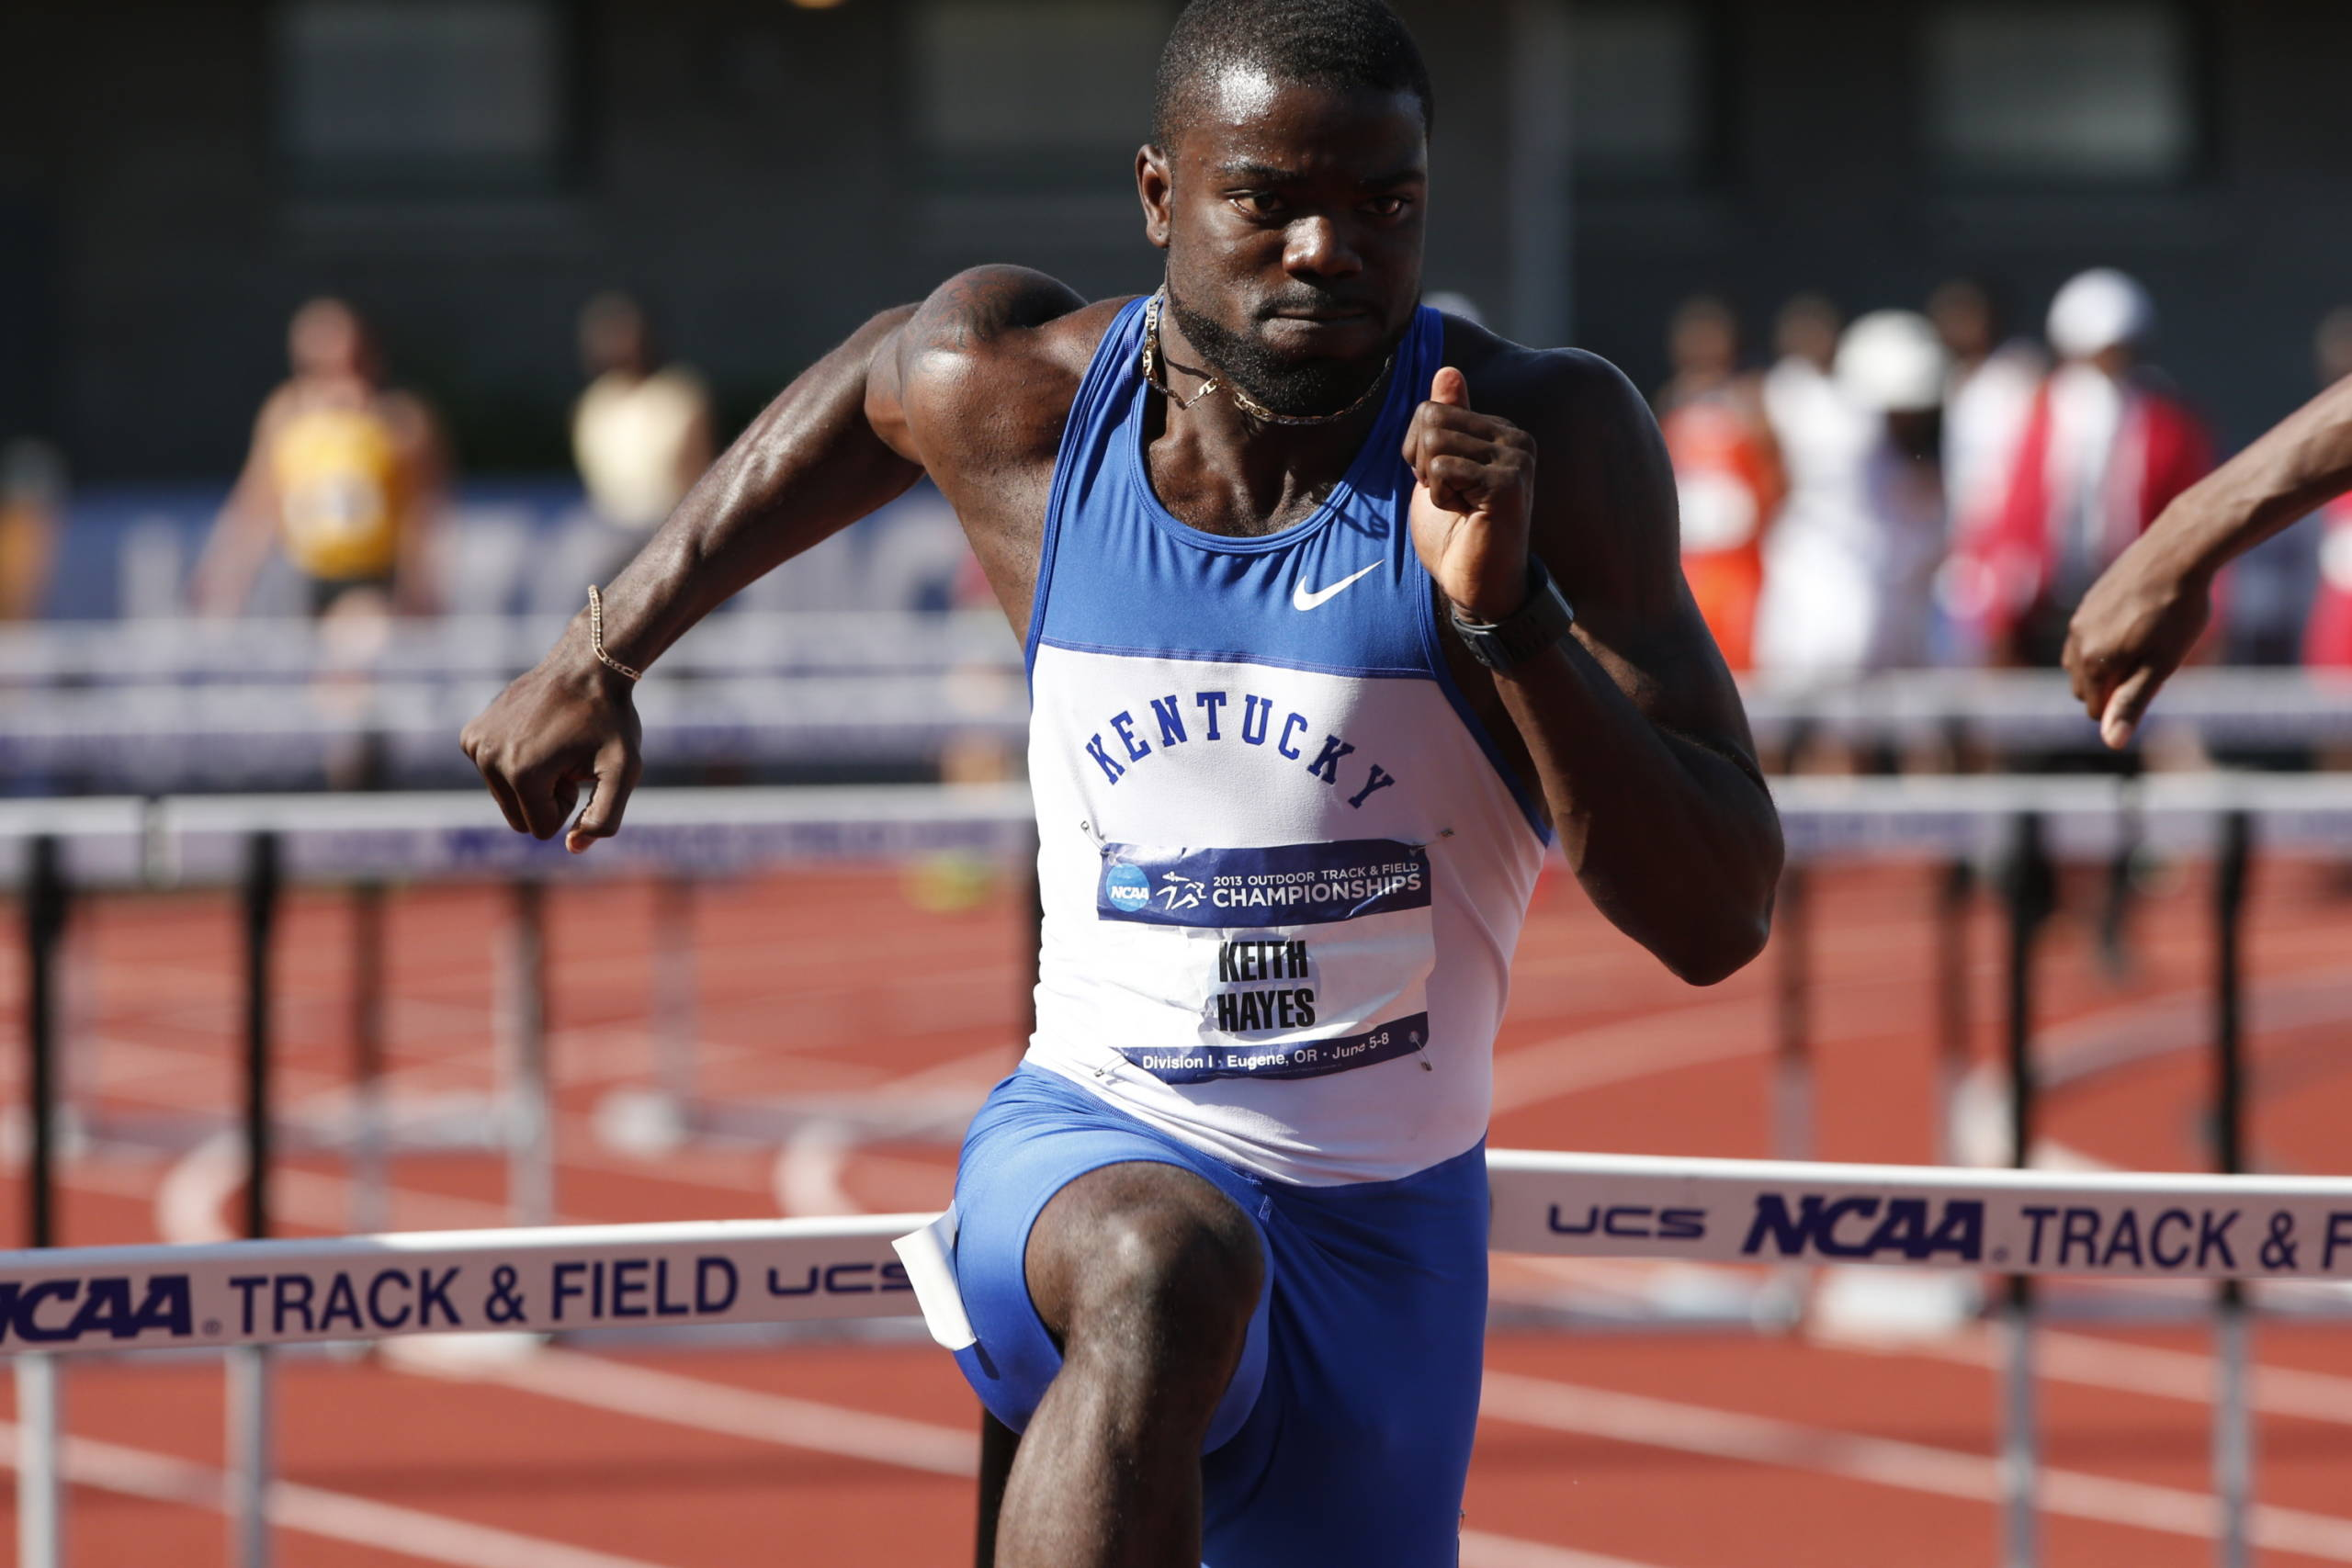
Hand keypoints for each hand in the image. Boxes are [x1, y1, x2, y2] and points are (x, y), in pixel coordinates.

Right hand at [460, 639, 642, 852]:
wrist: (586, 667)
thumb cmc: (610, 721)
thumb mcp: (623, 772)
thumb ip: (604, 818)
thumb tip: (572, 847)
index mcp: (523, 774)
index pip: (541, 829)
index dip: (567, 805)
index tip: (579, 771)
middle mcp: (489, 760)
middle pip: (518, 818)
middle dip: (546, 798)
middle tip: (567, 759)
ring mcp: (475, 745)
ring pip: (506, 798)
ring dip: (533, 781)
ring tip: (553, 744)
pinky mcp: (471, 735)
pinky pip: (494, 775)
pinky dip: (515, 763)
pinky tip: (535, 733)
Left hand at [1403, 367, 1535, 620]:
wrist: (1477, 585)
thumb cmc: (1457, 533)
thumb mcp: (1440, 470)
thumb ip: (1446, 422)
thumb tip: (1448, 369)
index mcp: (1500, 430)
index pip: (1431, 409)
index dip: (1417, 451)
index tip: (1443, 484)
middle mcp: (1515, 437)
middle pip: (1430, 419)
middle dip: (1423, 464)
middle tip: (1450, 498)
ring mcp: (1516, 458)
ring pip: (1435, 442)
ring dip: (1433, 484)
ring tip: (1460, 507)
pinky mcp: (1509, 482)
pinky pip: (1444, 469)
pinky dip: (1441, 498)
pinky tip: (1467, 515)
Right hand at [2062, 537, 2212, 748]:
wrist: (2177, 552)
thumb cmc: (2178, 612)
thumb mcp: (2162, 665)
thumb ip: (2132, 704)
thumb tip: (2111, 744)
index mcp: (2092, 663)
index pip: (2097, 710)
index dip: (2126, 707)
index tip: (2156, 685)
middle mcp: (2076, 643)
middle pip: (2085, 688)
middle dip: (2111, 687)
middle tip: (2154, 667)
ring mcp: (2079, 620)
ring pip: (2082, 661)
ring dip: (2105, 665)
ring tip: (2146, 647)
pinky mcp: (2087, 601)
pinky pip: (2086, 636)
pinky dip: (2104, 642)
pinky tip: (2138, 624)